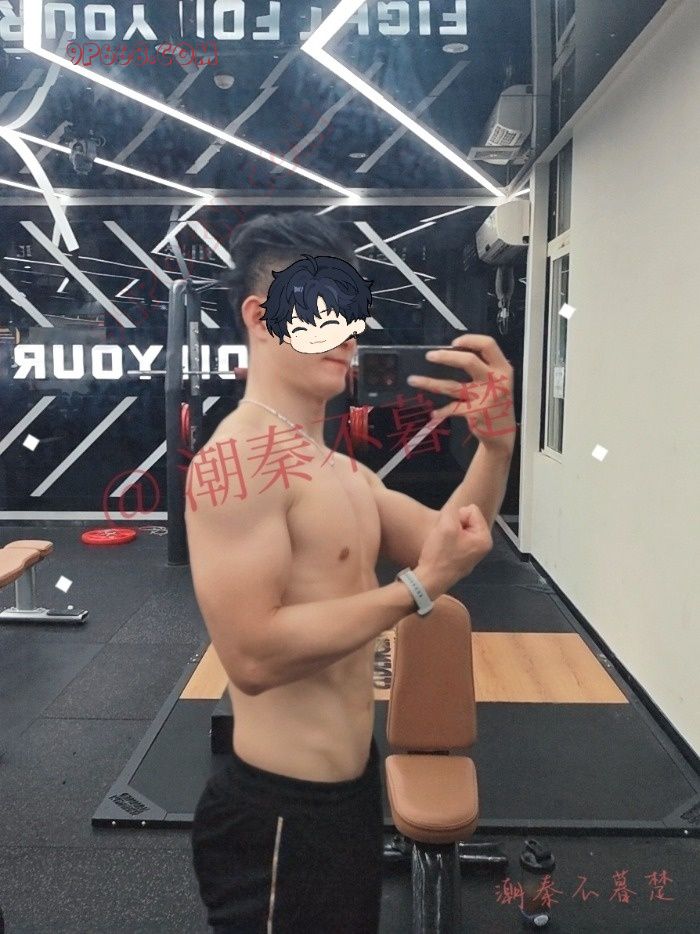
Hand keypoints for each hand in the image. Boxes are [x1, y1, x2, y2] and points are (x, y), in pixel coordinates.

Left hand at [408, 334, 516, 454]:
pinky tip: (433, 413)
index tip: (453, 342)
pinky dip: (441, 411)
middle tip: (429, 356)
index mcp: (503, 368)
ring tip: (412, 380)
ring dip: (430, 382)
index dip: (470, 340)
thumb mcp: (499, 381)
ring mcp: (486, 397)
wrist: (504, 433)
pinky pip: (452, 408)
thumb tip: (452, 352)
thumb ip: (484, 367)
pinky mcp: (475, 413)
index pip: (488, 345)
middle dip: (446, 357)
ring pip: (453, 386)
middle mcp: (497, 380)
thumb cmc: (497, 402)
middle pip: (469, 361)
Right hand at [416, 503, 492, 595]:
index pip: (472, 510)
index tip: (449, 530)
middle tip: (445, 537)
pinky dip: (448, 541)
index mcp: (484, 538)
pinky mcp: (463, 558)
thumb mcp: (446, 525)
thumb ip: (453, 510)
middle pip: (468, 519)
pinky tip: (442, 550)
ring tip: (443, 543)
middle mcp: (483, 546)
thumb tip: (455, 510)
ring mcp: (473, 553)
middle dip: (454, 524)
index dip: (457, 517)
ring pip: (460, 529)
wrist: (429, 580)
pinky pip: (457, 540)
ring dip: (449, 532)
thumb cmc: (440, 554)